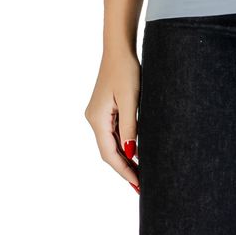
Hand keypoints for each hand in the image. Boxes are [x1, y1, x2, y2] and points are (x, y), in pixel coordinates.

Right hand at [84, 48, 141, 193]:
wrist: (119, 49)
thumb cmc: (126, 70)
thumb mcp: (130, 99)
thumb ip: (130, 127)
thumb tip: (128, 154)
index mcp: (97, 119)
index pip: (109, 154)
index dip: (123, 171)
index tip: (138, 184)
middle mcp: (94, 119)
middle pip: (108, 152)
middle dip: (124, 169)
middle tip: (142, 185)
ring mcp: (98, 114)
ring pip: (110, 143)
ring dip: (124, 158)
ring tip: (141, 173)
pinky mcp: (105, 109)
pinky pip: (113, 133)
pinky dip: (123, 144)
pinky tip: (135, 152)